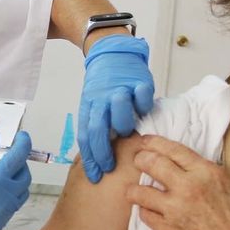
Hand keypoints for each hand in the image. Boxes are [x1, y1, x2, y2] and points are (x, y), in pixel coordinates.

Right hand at [0, 127, 31, 229]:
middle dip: (20, 164)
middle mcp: (4, 200)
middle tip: (9, 157)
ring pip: (21, 195)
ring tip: (1, 175)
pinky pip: (10, 208)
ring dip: (16, 182)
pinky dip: (7, 197)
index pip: (19, 157)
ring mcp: (2, 215)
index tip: (22, 137)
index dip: (24, 143)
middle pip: (25, 177)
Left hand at [78, 35, 153, 182]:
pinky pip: (142, 97)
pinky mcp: (138, 81)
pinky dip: (144, 106)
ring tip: (127, 132)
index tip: (96, 175)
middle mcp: (102, 99)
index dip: (90, 158)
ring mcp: (120, 89)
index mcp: (89, 106)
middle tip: (109, 166)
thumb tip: (96, 159)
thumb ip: (96, 126)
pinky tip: (143, 111)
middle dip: (102, 151)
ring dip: (123, 125)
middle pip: (97, 128)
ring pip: (119, 112)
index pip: (85, 136)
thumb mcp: (93, 105)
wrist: (111, 53)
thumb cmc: (103, 86)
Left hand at [125, 135, 229, 229]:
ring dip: (135, 190)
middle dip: (140, 160)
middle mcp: (189, 187)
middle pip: (151, 163)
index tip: (146, 142)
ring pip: (139, 191)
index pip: (173, 149)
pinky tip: (149, 211)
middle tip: (138, 161)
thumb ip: (211, 176)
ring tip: (135, 191)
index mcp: (208, 173)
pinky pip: (144, 215)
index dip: (154, 143)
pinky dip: (144, 211)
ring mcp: (175, 210)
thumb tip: (195, 169)